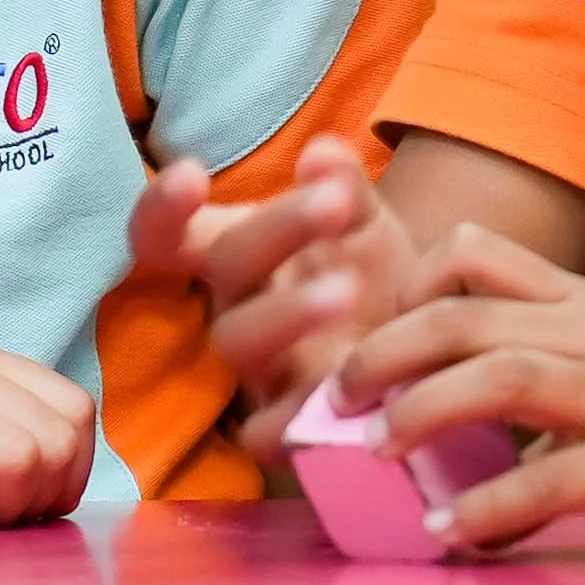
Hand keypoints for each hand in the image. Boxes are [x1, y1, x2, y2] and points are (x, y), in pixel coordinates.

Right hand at [133, 136, 391, 466]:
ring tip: (349, 286)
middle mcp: (234, 307)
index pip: (167, 232)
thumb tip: (325, 153)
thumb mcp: (366, 225)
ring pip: (236, 340)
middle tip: (334, 202)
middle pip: (225, 265)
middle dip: (277, 228)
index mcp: (235, 252)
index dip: (162, 208)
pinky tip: (346, 387)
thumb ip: (346, 187)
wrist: (422, 357)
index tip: (191, 174)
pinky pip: (265, 431)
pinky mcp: (284, 427)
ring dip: (288, 309)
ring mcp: (257, 369)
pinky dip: (296, 411)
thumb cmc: (374, 279)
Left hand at [342, 222, 584, 551]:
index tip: (370, 323)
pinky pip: (553, 480)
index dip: (406, 281)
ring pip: (498, 378)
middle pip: (464, 316)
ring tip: (373, 452)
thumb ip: (567, 350)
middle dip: (384, 350)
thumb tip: (480, 387)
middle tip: (337, 392)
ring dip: (421, 415)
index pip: (478, 254)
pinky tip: (455, 533)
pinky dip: (492, 510)